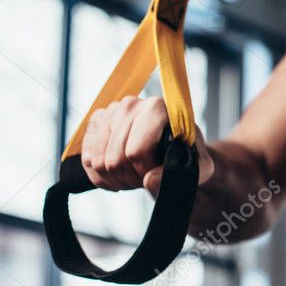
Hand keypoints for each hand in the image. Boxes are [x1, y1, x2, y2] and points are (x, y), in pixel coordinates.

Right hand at [81, 96, 214, 193]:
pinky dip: (100, 176)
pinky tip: (117, 175)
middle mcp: (131, 105)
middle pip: (115, 159)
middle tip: (144, 177)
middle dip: (130, 178)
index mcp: (158, 108)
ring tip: (133, 175)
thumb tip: (149, 180)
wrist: (174, 146)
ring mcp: (110, 112)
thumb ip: (179, 174)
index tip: (156, 172)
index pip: (136, 151)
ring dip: (116, 179)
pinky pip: (86, 159)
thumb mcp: (199, 167)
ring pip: (98, 162)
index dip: (145, 171)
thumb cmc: (187, 154)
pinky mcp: (95, 123)